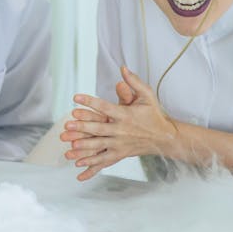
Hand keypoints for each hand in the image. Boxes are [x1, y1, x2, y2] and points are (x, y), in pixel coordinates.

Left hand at [60, 66, 176, 180]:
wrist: (165, 137)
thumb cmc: (154, 114)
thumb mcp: (147, 95)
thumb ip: (134, 81)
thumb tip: (123, 67)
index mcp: (126, 114)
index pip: (104, 106)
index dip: (89, 101)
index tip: (75, 97)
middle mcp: (121, 130)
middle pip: (99, 128)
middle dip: (82, 127)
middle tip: (67, 125)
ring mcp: (120, 143)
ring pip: (99, 145)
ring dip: (84, 146)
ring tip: (70, 145)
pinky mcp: (120, 154)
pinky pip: (104, 160)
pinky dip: (92, 163)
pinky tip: (78, 164)